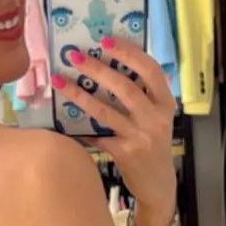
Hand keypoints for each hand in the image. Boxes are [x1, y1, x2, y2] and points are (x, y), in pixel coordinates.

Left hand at [53, 37, 176, 219]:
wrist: (158, 185)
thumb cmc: (152, 145)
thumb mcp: (156, 118)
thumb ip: (142, 96)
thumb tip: (107, 67)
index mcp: (165, 103)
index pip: (150, 69)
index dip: (128, 53)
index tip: (106, 41)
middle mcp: (156, 118)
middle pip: (125, 87)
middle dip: (97, 69)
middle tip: (75, 57)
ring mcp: (140, 137)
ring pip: (106, 111)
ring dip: (80, 95)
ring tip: (60, 81)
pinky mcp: (125, 154)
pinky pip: (98, 135)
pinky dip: (80, 127)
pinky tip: (63, 119)